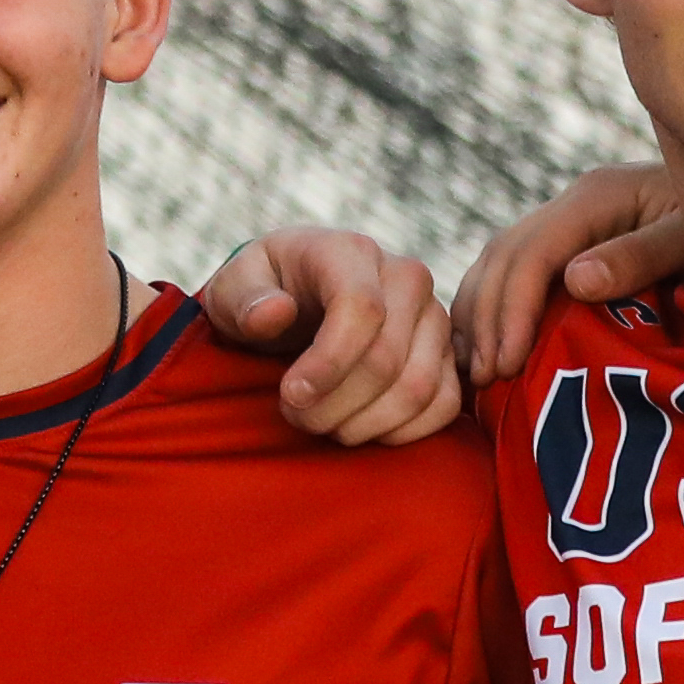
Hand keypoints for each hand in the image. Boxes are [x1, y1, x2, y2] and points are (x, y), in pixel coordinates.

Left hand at [200, 226, 463, 445]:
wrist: (300, 298)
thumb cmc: (263, 294)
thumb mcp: (234, 288)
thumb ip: (243, 298)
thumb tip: (273, 312)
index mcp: (351, 252)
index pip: (361, 309)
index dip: (327, 364)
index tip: (290, 396)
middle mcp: (406, 277)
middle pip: (387, 359)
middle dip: (334, 405)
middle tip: (296, 417)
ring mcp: (434, 316)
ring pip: (418, 388)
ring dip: (364, 425)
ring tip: (323, 424)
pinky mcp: (449, 354)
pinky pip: (444, 405)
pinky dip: (401, 432)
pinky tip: (360, 428)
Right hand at [451, 165, 683, 382]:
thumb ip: (642, 257)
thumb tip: (574, 280)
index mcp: (599, 196)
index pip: (533, 253)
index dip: (512, 308)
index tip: (506, 364)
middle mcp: (575, 204)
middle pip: (504, 258)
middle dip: (487, 319)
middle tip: (481, 380)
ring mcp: (570, 225)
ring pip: (497, 265)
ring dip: (479, 318)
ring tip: (472, 374)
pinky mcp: (573, 249)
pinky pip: (513, 277)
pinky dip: (491, 313)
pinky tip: (484, 352)